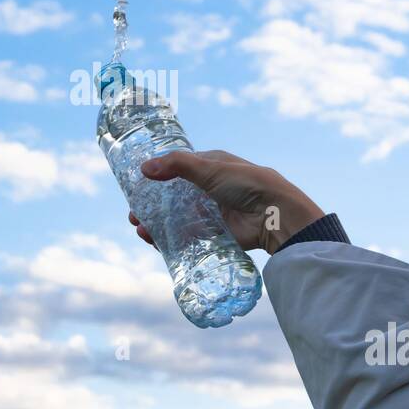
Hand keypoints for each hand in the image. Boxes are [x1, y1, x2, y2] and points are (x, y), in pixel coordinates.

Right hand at [129, 149, 323, 254]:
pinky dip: (171, 240)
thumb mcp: (209, 168)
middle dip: (151, 207)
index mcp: (210, 167)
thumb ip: (176, 165)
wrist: (273, 213)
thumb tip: (144, 168)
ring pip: (178, 220)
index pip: (176, 170)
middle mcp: (209, 189)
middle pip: (173, 199)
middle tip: (134, 216)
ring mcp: (212, 213)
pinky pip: (189, 238)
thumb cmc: (245, 183)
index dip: (155, 179)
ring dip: (157, 225)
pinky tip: (156, 243)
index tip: (136, 189)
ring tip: (141, 231)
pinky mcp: (216, 234)